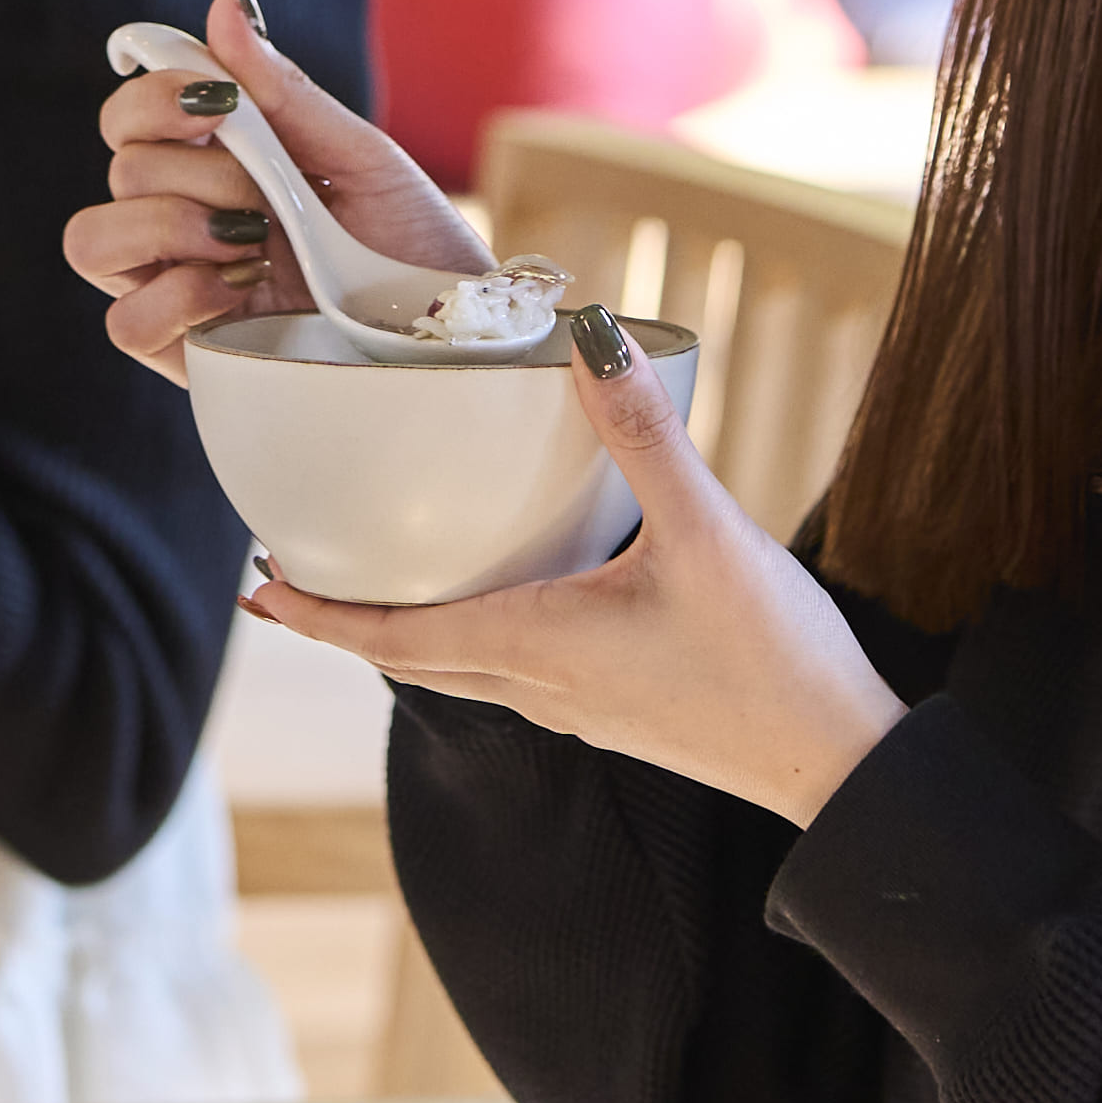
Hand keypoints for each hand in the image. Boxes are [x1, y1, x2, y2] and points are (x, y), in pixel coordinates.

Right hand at [61, 0, 481, 372]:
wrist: (459, 334)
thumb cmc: (415, 242)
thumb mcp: (361, 156)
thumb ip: (283, 92)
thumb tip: (223, 5)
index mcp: (218, 165)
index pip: (130, 119)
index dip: (150, 95)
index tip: (216, 101)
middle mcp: (186, 222)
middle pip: (120, 169)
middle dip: (199, 168)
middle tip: (268, 194)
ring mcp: (180, 290)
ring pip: (93, 239)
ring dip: (170, 225)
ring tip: (250, 240)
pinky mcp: (187, 356)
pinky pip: (124, 322)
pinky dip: (178, 295)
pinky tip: (243, 290)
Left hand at [251, 319, 908, 826]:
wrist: (842, 767)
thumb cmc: (772, 662)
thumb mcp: (706, 533)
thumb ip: (642, 433)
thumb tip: (588, 335)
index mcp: (539, 648)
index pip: (395, 640)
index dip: (321, 616)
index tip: (260, 592)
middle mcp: (545, 689)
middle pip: (415, 660)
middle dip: (347, 623)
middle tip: (289, 583)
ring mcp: (583, 711)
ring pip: (466, 671)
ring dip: (408, 634)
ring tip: (377, 586)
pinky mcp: (622, 715)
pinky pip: (518, 675)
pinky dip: (474, 640)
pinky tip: (507, 603)